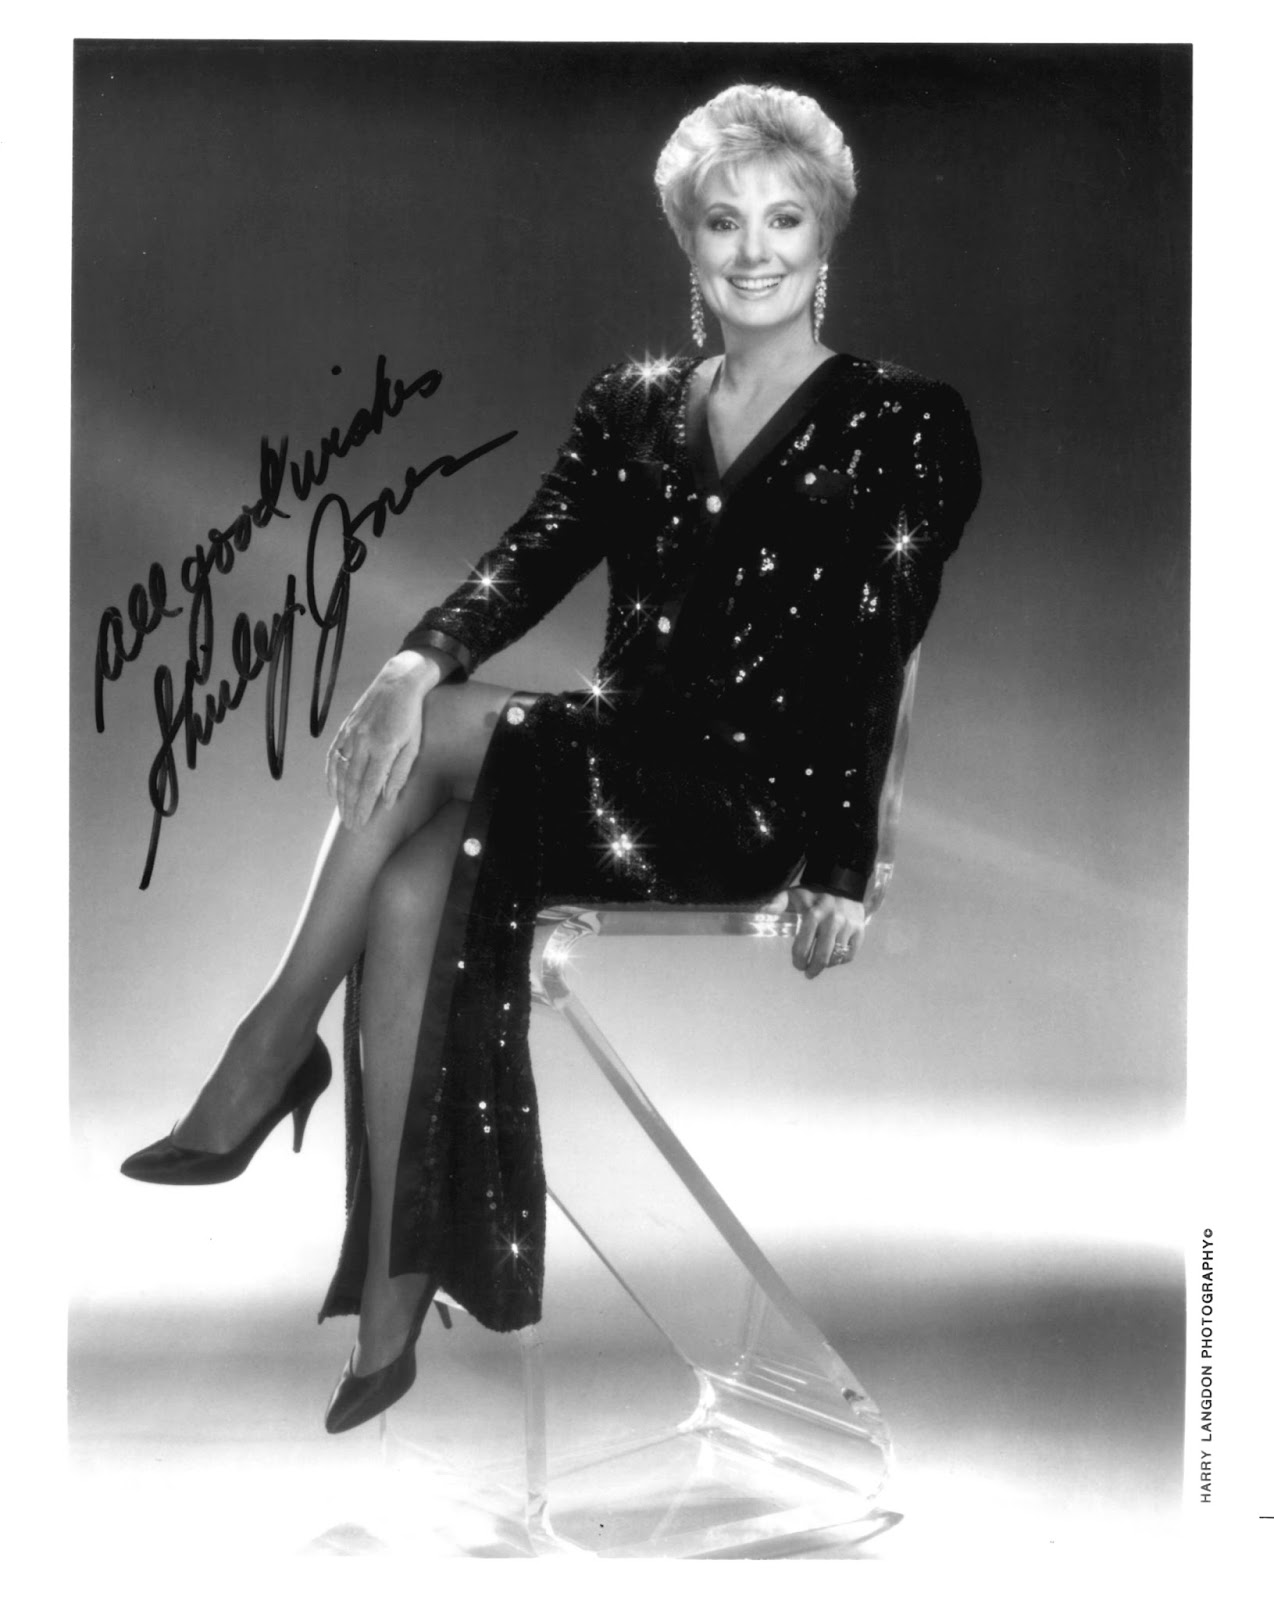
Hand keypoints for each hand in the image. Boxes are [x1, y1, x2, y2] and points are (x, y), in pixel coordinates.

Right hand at [325, 650, 441, 828]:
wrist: (397, 684)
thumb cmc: (411, 718)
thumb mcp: (414, 746)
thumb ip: (400, 774)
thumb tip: (388, 802)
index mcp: (384, 748)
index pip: (369, 787)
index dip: (363, 808)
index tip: (360, 825)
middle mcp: (364, 742)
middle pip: (352, 783)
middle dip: (349, 807)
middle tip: (349, 826)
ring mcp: (351, 735)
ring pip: (340, 772)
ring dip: (339, 795)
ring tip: (341, 813)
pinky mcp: (345, 729)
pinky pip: (333, 756)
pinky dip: (330, 775)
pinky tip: (331, 789)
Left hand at [761, 886, 866, 979]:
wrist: (841, 882)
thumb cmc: (811, 894)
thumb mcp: (791, 894)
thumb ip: (777, 903)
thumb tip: (763, 912)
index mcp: (812, 914)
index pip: (803, 946)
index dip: (798, 960)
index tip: (797, 964)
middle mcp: (832, 920)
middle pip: (822, 956)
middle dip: (813, 969)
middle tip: (808, 973)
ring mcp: (848, 926)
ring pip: (836, 957)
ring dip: (826, 965)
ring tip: (820, 964)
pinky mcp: (859, 930)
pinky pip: (850, 954)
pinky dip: (840, 960)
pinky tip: (833, 957)